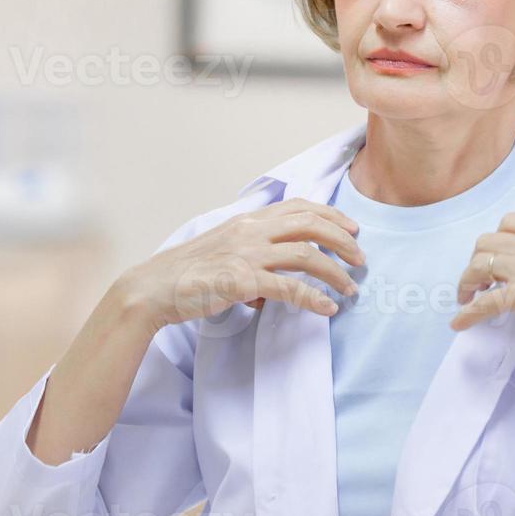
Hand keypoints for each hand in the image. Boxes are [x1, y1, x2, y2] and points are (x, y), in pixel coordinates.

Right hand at [121, 198, 364, 333]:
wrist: (154, 288)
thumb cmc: (186, 274)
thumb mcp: (222, 252)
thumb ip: (250, 257)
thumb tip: (270, 290)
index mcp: (247, 220)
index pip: (298, 206)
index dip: (330, 215)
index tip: (351, 228)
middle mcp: (250, 231)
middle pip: (310, 224)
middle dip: (342, 240)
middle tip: (361, 258)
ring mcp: (246, 255)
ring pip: (306, 254)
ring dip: (335, 271)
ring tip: (351, 288)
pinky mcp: (242, 282)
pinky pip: (289, 288)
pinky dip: (314, 298)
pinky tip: (328, 309)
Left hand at [449, 213, 514, 331]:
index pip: (510, 222)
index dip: (500, 238)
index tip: (500, 252)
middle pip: (486, 241)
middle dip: (479, 258)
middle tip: (482, 277)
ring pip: (477, 265)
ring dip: (467, 280)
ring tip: (467, 296)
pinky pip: (484, 302)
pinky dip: (468, 313)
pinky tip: (459, 323)